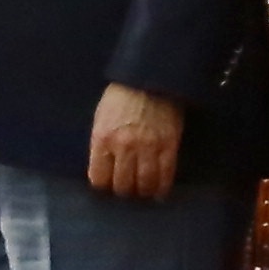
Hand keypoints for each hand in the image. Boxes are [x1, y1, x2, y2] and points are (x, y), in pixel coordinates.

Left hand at [84, 83, 183, 200]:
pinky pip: (166, 175)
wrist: (149, 77)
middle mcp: (124, 147)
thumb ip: (101, 144)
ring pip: (144, 184)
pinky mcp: (168, 145)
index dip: (104, 185)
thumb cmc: (121, 96)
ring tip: (143, 191)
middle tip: (127, 189)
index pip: (99, 178)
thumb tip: (103, 168)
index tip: (109, 185)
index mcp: (102, 139)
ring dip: (143, 192)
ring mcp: (148, 147)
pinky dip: (162, 188)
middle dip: (124, 191)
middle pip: (123, 186)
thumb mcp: (101, 118)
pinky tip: (159, 192)